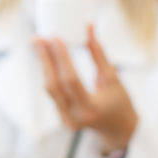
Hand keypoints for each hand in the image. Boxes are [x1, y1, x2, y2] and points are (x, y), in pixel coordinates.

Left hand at [33, 24, 137, 152]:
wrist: (118, 130)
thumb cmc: (119, 103)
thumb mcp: (112, 78)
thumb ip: (98, 54)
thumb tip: (89, 27)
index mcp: (91, 109)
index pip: (71, 80)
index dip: (62, 58)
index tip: (56, 38)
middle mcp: (74, 117)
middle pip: (53, 85)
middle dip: (44, 59)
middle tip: (38, 38)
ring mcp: (65, 119)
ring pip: (49, 88)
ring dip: (43, 65)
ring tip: (38, 44)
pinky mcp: (61, 116)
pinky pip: (51, 92)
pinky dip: (48, 73)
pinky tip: (43, 57)